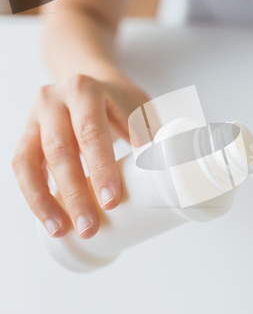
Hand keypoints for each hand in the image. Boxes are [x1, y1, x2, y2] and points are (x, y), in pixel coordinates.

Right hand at [12, 74, 148, 238]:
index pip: (92, 132)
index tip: (111, 201)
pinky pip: (21, 168)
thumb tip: (169, 172)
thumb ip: (151, 134)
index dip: (101, 168)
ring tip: (63, 230)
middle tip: (90, 226)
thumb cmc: (119, 101)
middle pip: (60, 149)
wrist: (88, 82)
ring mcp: (35, 118)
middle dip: (75, 192)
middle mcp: (53, 100)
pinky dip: (34, 196)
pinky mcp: (26, 136)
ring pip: (30, 161)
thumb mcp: (138, 108)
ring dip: (46, 200)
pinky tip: (49, 220)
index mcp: (85, 89)